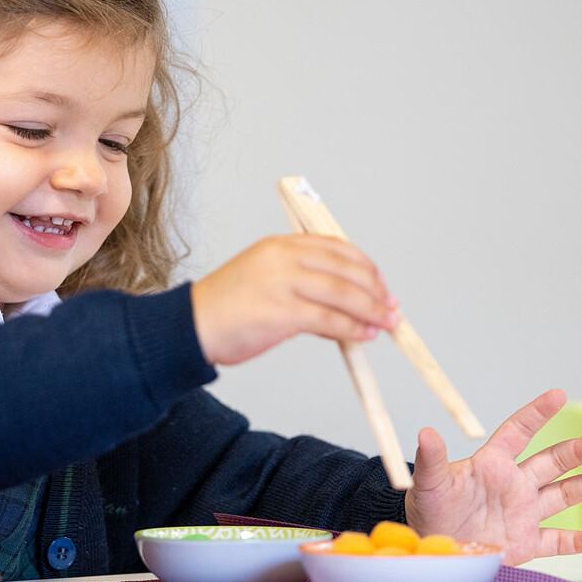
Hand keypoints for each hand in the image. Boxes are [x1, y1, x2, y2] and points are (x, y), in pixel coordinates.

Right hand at [190, 234, 398, 365]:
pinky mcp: (282, 312)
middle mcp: (283, 259)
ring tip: (387, 323)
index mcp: (279, 245)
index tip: (379, 284)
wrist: (190, 327)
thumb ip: (301, 287)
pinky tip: (364, 336)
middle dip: (375, 290)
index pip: (335, 248)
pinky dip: (353, 329)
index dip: (364, 266)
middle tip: (391, 307)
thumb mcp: (264, 281)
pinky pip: (330, 320)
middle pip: (345, 269)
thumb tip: (342, 309)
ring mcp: (283, 284)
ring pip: (343, 294)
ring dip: (372, 310)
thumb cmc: (225, 309)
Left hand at [403, 389, 581, 565]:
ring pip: (560, 496)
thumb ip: (432, 460)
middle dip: (572, 453)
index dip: (537, 413)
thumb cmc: (428, 509)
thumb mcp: (429, 483)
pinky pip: (555, 541)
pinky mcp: (525, 543)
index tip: (558, 394)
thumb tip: (425, 432)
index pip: (519, 432)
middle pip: (549, 462)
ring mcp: (522, 513)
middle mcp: (512, 485)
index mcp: (491, 465)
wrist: (432, 547)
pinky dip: (576, 541)